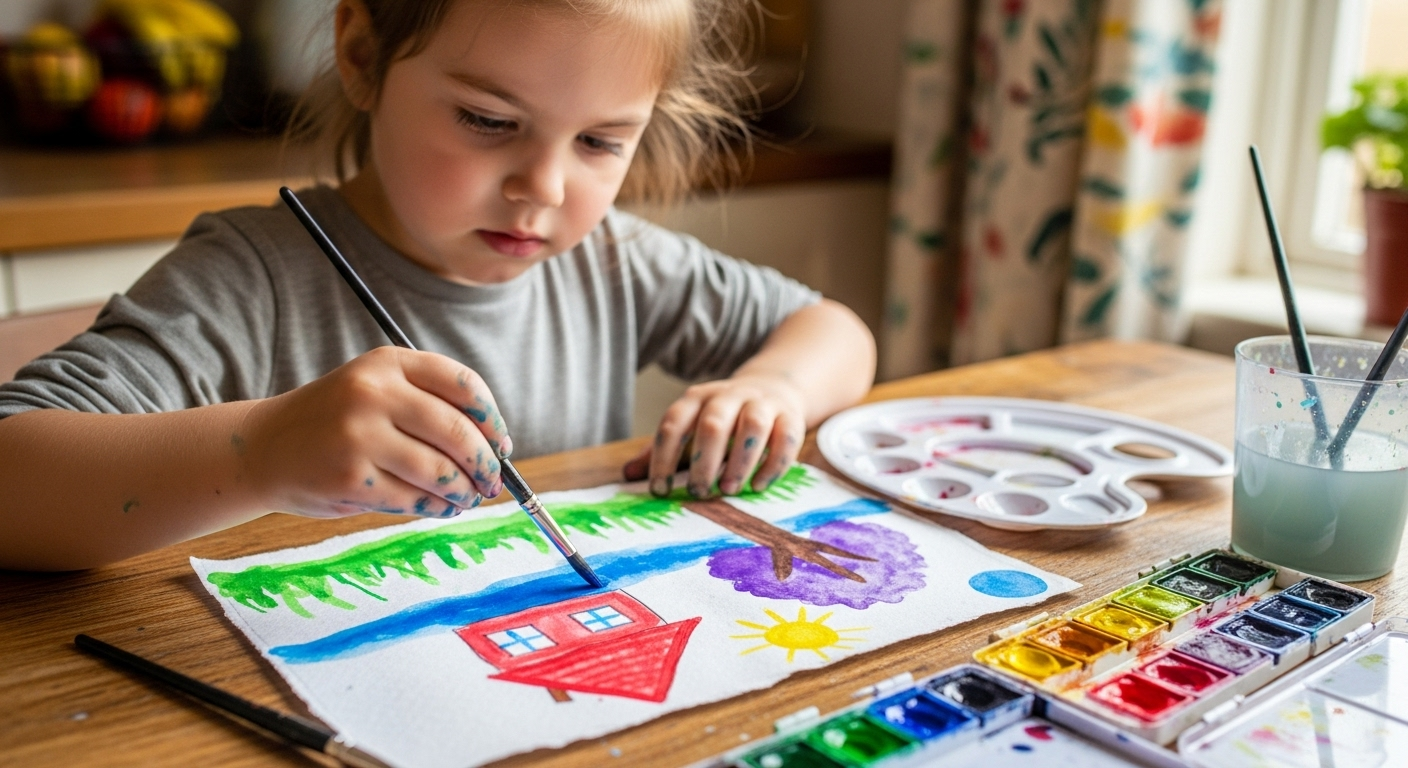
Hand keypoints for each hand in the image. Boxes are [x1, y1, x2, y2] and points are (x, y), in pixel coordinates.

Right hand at [239, 347, 511, 518]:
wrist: (263, 448)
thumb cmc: (336, 422)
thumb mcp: (376, 389)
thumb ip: (429, 405)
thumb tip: (497, 449)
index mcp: (387, 362)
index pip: (463, 385)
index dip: (492, 420)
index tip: (502, 445)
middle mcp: (373, 392)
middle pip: (458, 431)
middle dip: (485, 464)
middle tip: (493, 483)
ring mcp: (360, 435)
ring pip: (440, 471)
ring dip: (464, 492)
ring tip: (467, 498)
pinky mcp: (351, 478)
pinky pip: (414, 499)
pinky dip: (437, 508)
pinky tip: (440, 507)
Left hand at [624, 371, 805, 497]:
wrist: (774, 388)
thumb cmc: (722, 419)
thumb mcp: (689, 427)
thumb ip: (661, 450)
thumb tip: (627, 474)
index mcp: (696, 398)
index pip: (674, 423)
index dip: (664, 458)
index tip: (660, 490)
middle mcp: (728, 396)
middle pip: (713, 424)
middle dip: (704, 461)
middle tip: (699, 494)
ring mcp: (762, 403)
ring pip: (753, 426)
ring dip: (740, 461)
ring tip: (730, 490)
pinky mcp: (791, 417)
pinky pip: (786, 439)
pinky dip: (773, 465)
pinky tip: (759, 486)